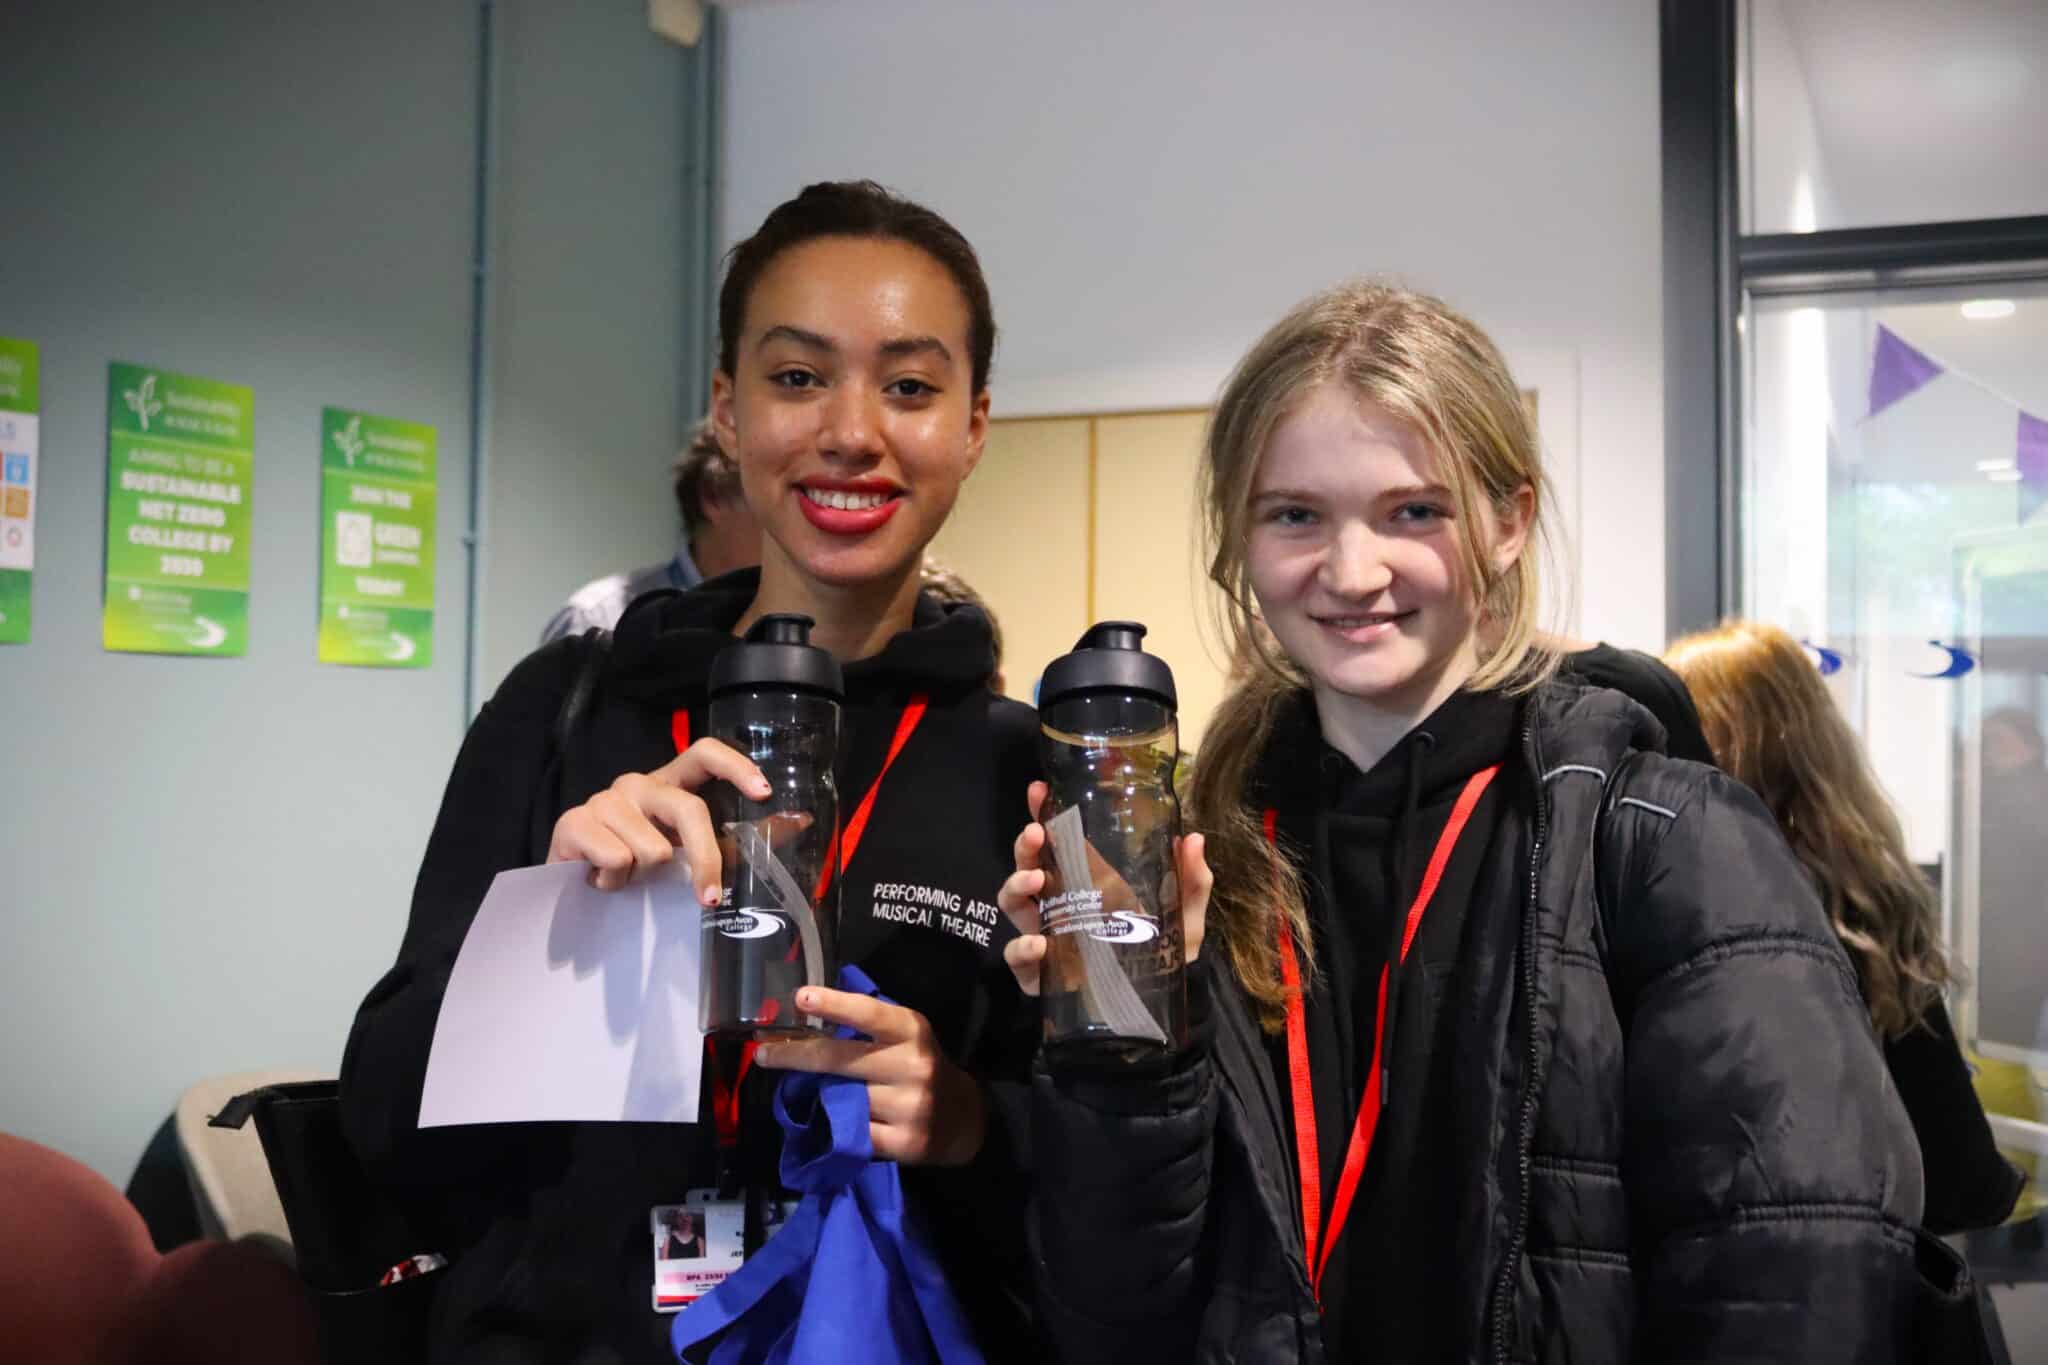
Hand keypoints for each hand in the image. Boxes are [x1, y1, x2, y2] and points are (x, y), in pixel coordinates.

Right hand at [546, 739, 769, 896]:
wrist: (571, 891)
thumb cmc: (639, 867)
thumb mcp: (689, 851)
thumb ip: (741, 837)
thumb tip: (801, 821)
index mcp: (670, 784)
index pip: (704, 752)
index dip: (736, 766)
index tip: (763, 792)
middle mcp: (638, 783)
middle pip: (688, 809)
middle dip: (705, 858)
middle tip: (708, 898)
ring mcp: (604, 799)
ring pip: (652, 848)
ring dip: (644, 877)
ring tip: (628, 879)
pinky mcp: (573, 822)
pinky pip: (616, 859)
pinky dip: (615, 882)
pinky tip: (602, 880)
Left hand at [754, 988, 988, 1166]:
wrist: (962, 1117)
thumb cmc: (919, 1066)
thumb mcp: (905, 1036)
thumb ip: (868, 1028)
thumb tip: (806, 1019)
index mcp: (911, 1030)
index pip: (870, 1013)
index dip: (835, 1004)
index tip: (801, 998)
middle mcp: (912, 1065)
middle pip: (840, 1059)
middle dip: (795, 1055)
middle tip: (763, 1053)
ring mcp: (909, 1106)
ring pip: (842, 1099)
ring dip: (817, 1095)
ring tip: (804, 1091)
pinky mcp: (905, 1142)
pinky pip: (854, 1134)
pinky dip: (837, 1126)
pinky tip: (831, 1122)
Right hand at [996, 780, 1210, 995]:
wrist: (1158, 1013)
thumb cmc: (1164, 956)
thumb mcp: (1183, 918)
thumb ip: (1191, 883)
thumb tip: (1192, 838)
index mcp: (1087, 885)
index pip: (1059, 844)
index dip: (1044, 815)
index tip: (1039, 791)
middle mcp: (1060, 907)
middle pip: (1028, 868)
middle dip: (1025, 848)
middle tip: (1035, 834)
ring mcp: (1046, 939)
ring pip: (1014, 905)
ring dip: (1016, 887)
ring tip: (1035, 881)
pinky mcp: (1040, 976)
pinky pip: (1018, 959)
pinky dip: (1021, 950)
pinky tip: (1038, 947)